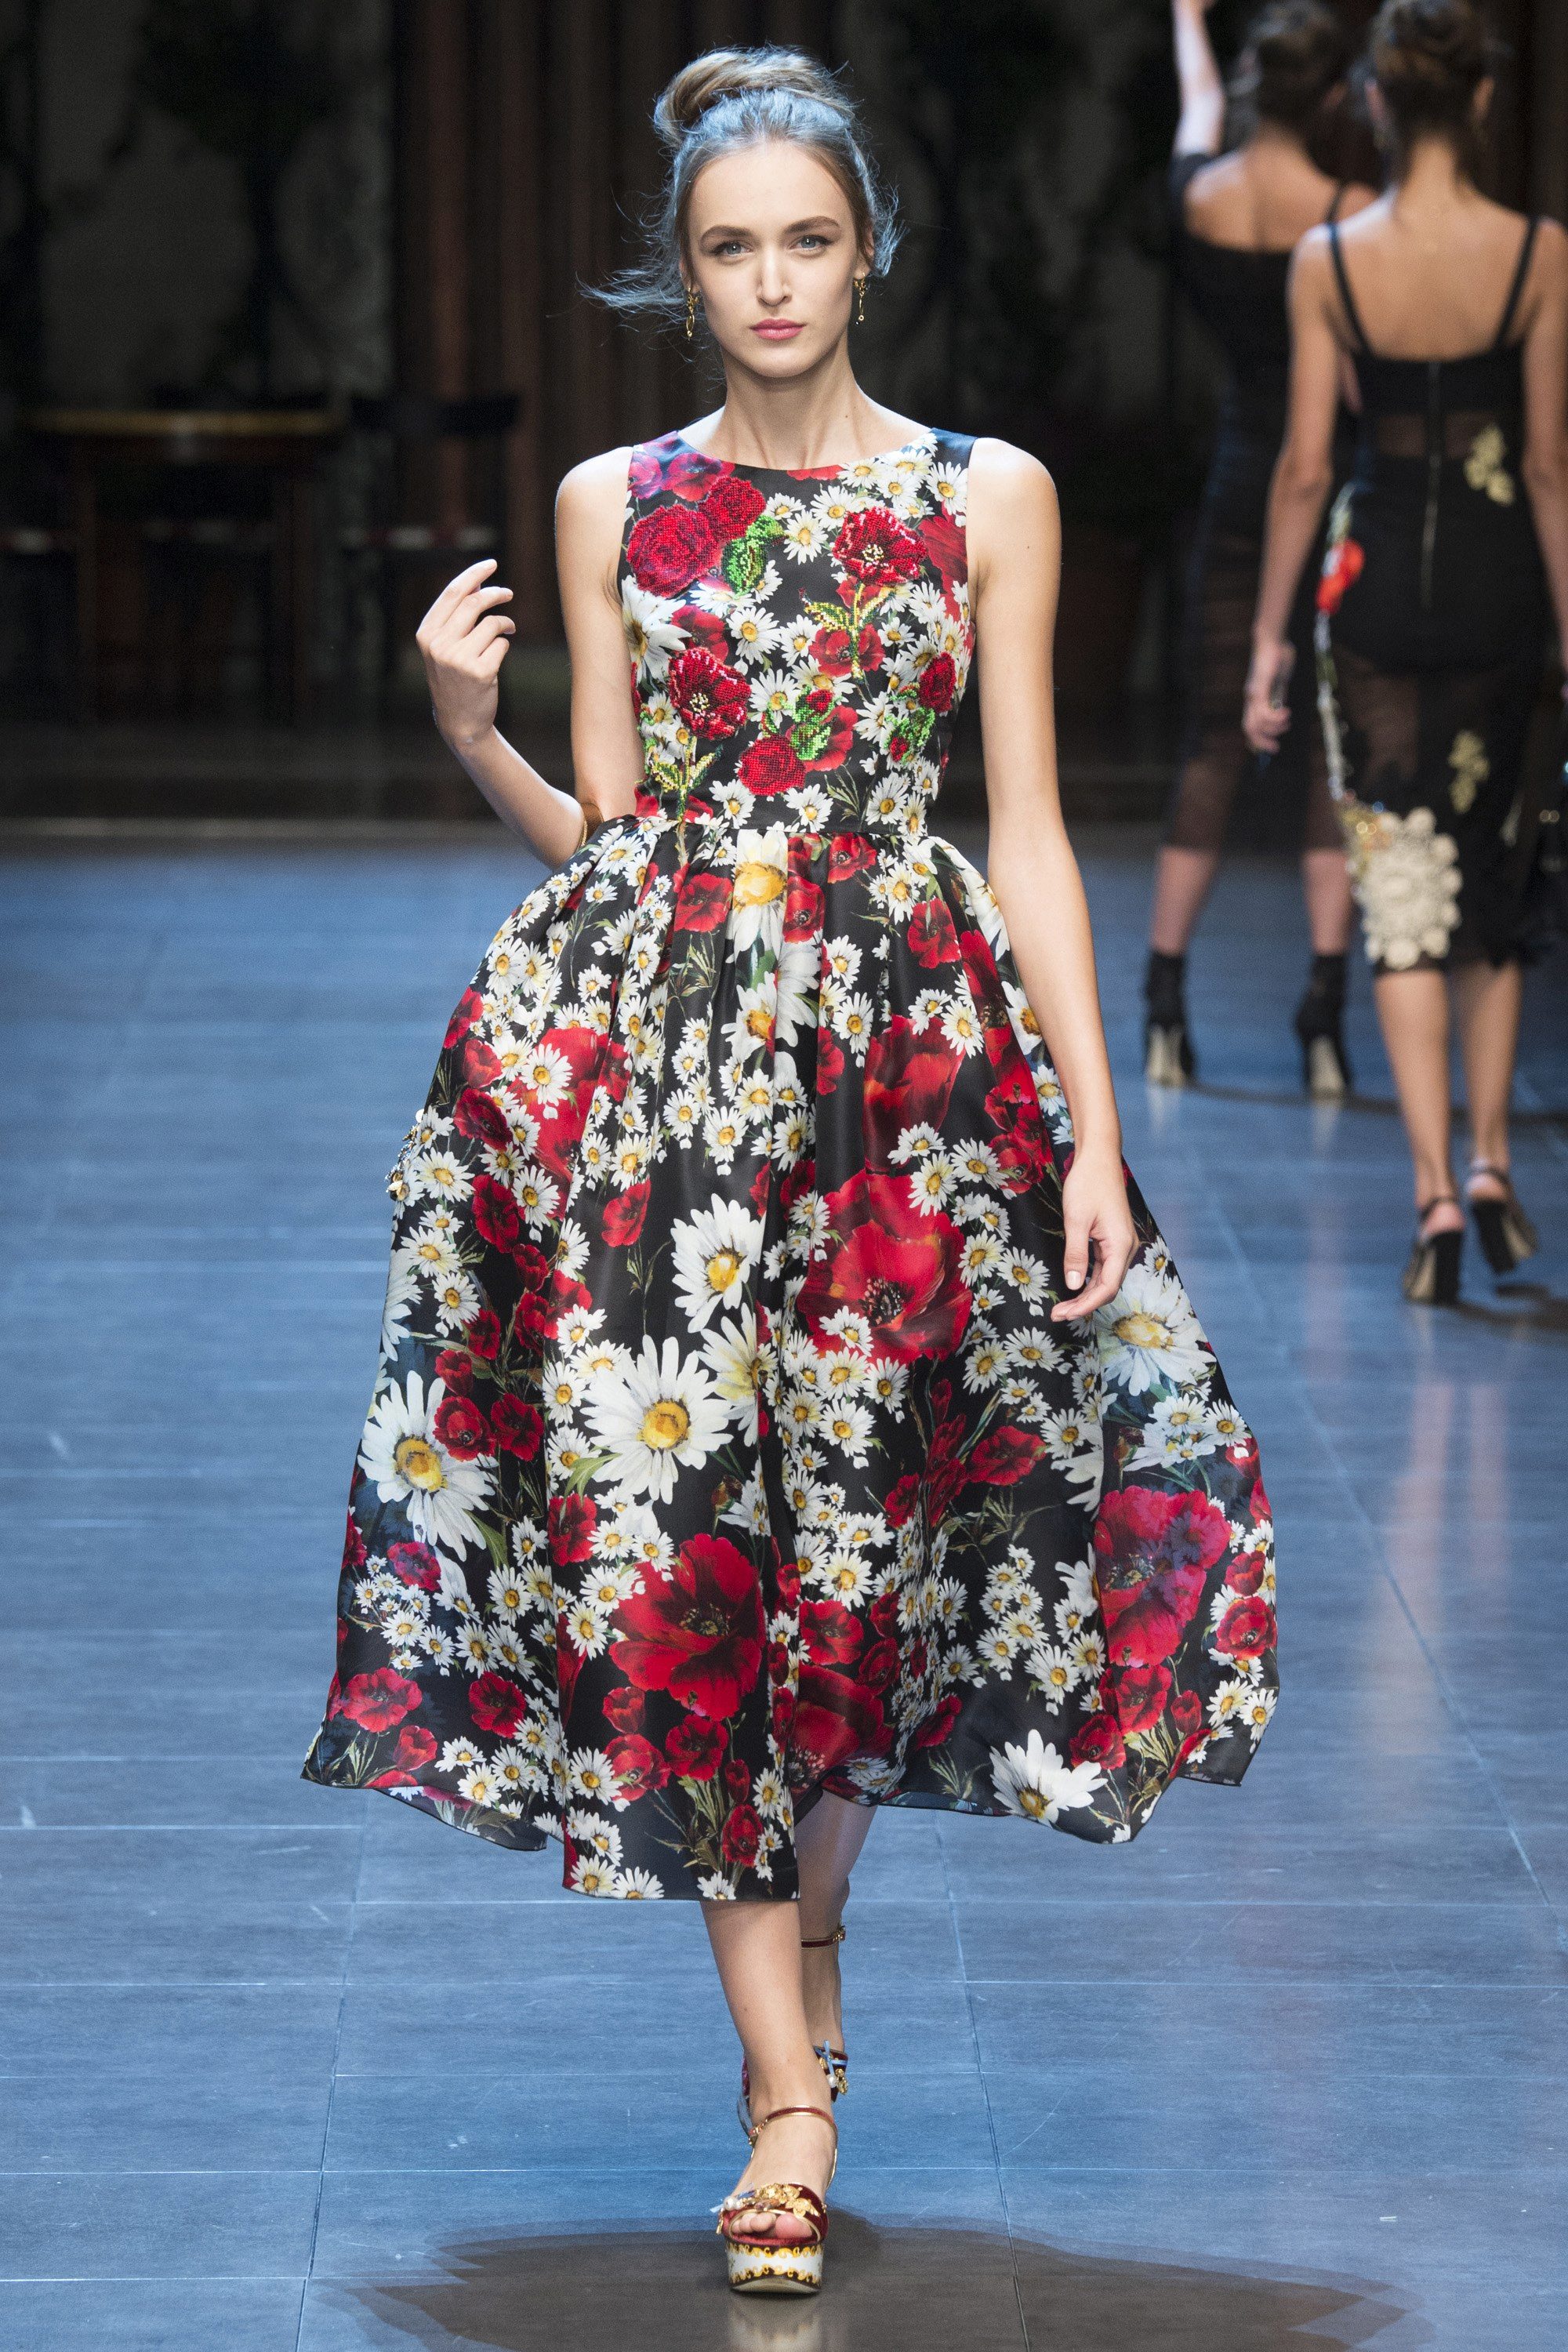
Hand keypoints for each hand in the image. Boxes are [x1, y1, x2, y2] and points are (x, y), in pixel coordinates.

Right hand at [416, 559, 515, 750]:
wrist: (460, 720)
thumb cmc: (455, 678)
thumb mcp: (445, 647)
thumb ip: (456, 617)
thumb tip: (478, 584)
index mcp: (426, 634)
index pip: (452, 593)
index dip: (473, 575)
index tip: (491, 564)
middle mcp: (439, 645)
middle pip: (474, 603)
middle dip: (496, 593)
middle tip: (508, 593)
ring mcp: (458, 659)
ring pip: (492, 623)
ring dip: (505, 623)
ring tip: (508, 630)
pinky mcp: (480, 672)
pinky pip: (502, 645)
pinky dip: (505, 646)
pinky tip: (498, 657)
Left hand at [1051, 1150, 1136, 1323]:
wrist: (1099, 1158)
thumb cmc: (1088, 1184)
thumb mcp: (1076, 1220)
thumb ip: (1075, 1254)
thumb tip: (1072, 1285)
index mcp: (1121, 1245)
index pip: (1107, 1288)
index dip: (1085, 1305)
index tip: (1064, 1313)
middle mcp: (1125, 1248)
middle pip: (1107, 1287)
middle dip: (1083, 1304)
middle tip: (1058, 1314)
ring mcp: (1121, 1244)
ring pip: (1105, 1279)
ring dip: (1085, 1294)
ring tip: (1063, 1306)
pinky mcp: (1113, 1239)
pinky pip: (1103, 1266)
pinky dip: (1089, 1280)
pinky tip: (1074, 1287)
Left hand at [1243, 636, 1294, 754]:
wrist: (1273, 639)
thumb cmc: (1277, 657)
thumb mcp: (1280, 682)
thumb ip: (1279, 695)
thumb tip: (1281, 709)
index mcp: (1255, 698)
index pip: (1250, 725)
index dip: (1257, 739)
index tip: (1271, 746)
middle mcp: (1251, 698)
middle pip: (1249, 729)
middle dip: (1262, 742)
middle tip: (1276, 747)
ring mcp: (1253, 693)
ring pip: (1256, 724)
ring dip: (1273, 728)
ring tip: (1286, 720)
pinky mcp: (1259, 688)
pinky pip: (1263, 711)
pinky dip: (1275, 717)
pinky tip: (1286, 713)